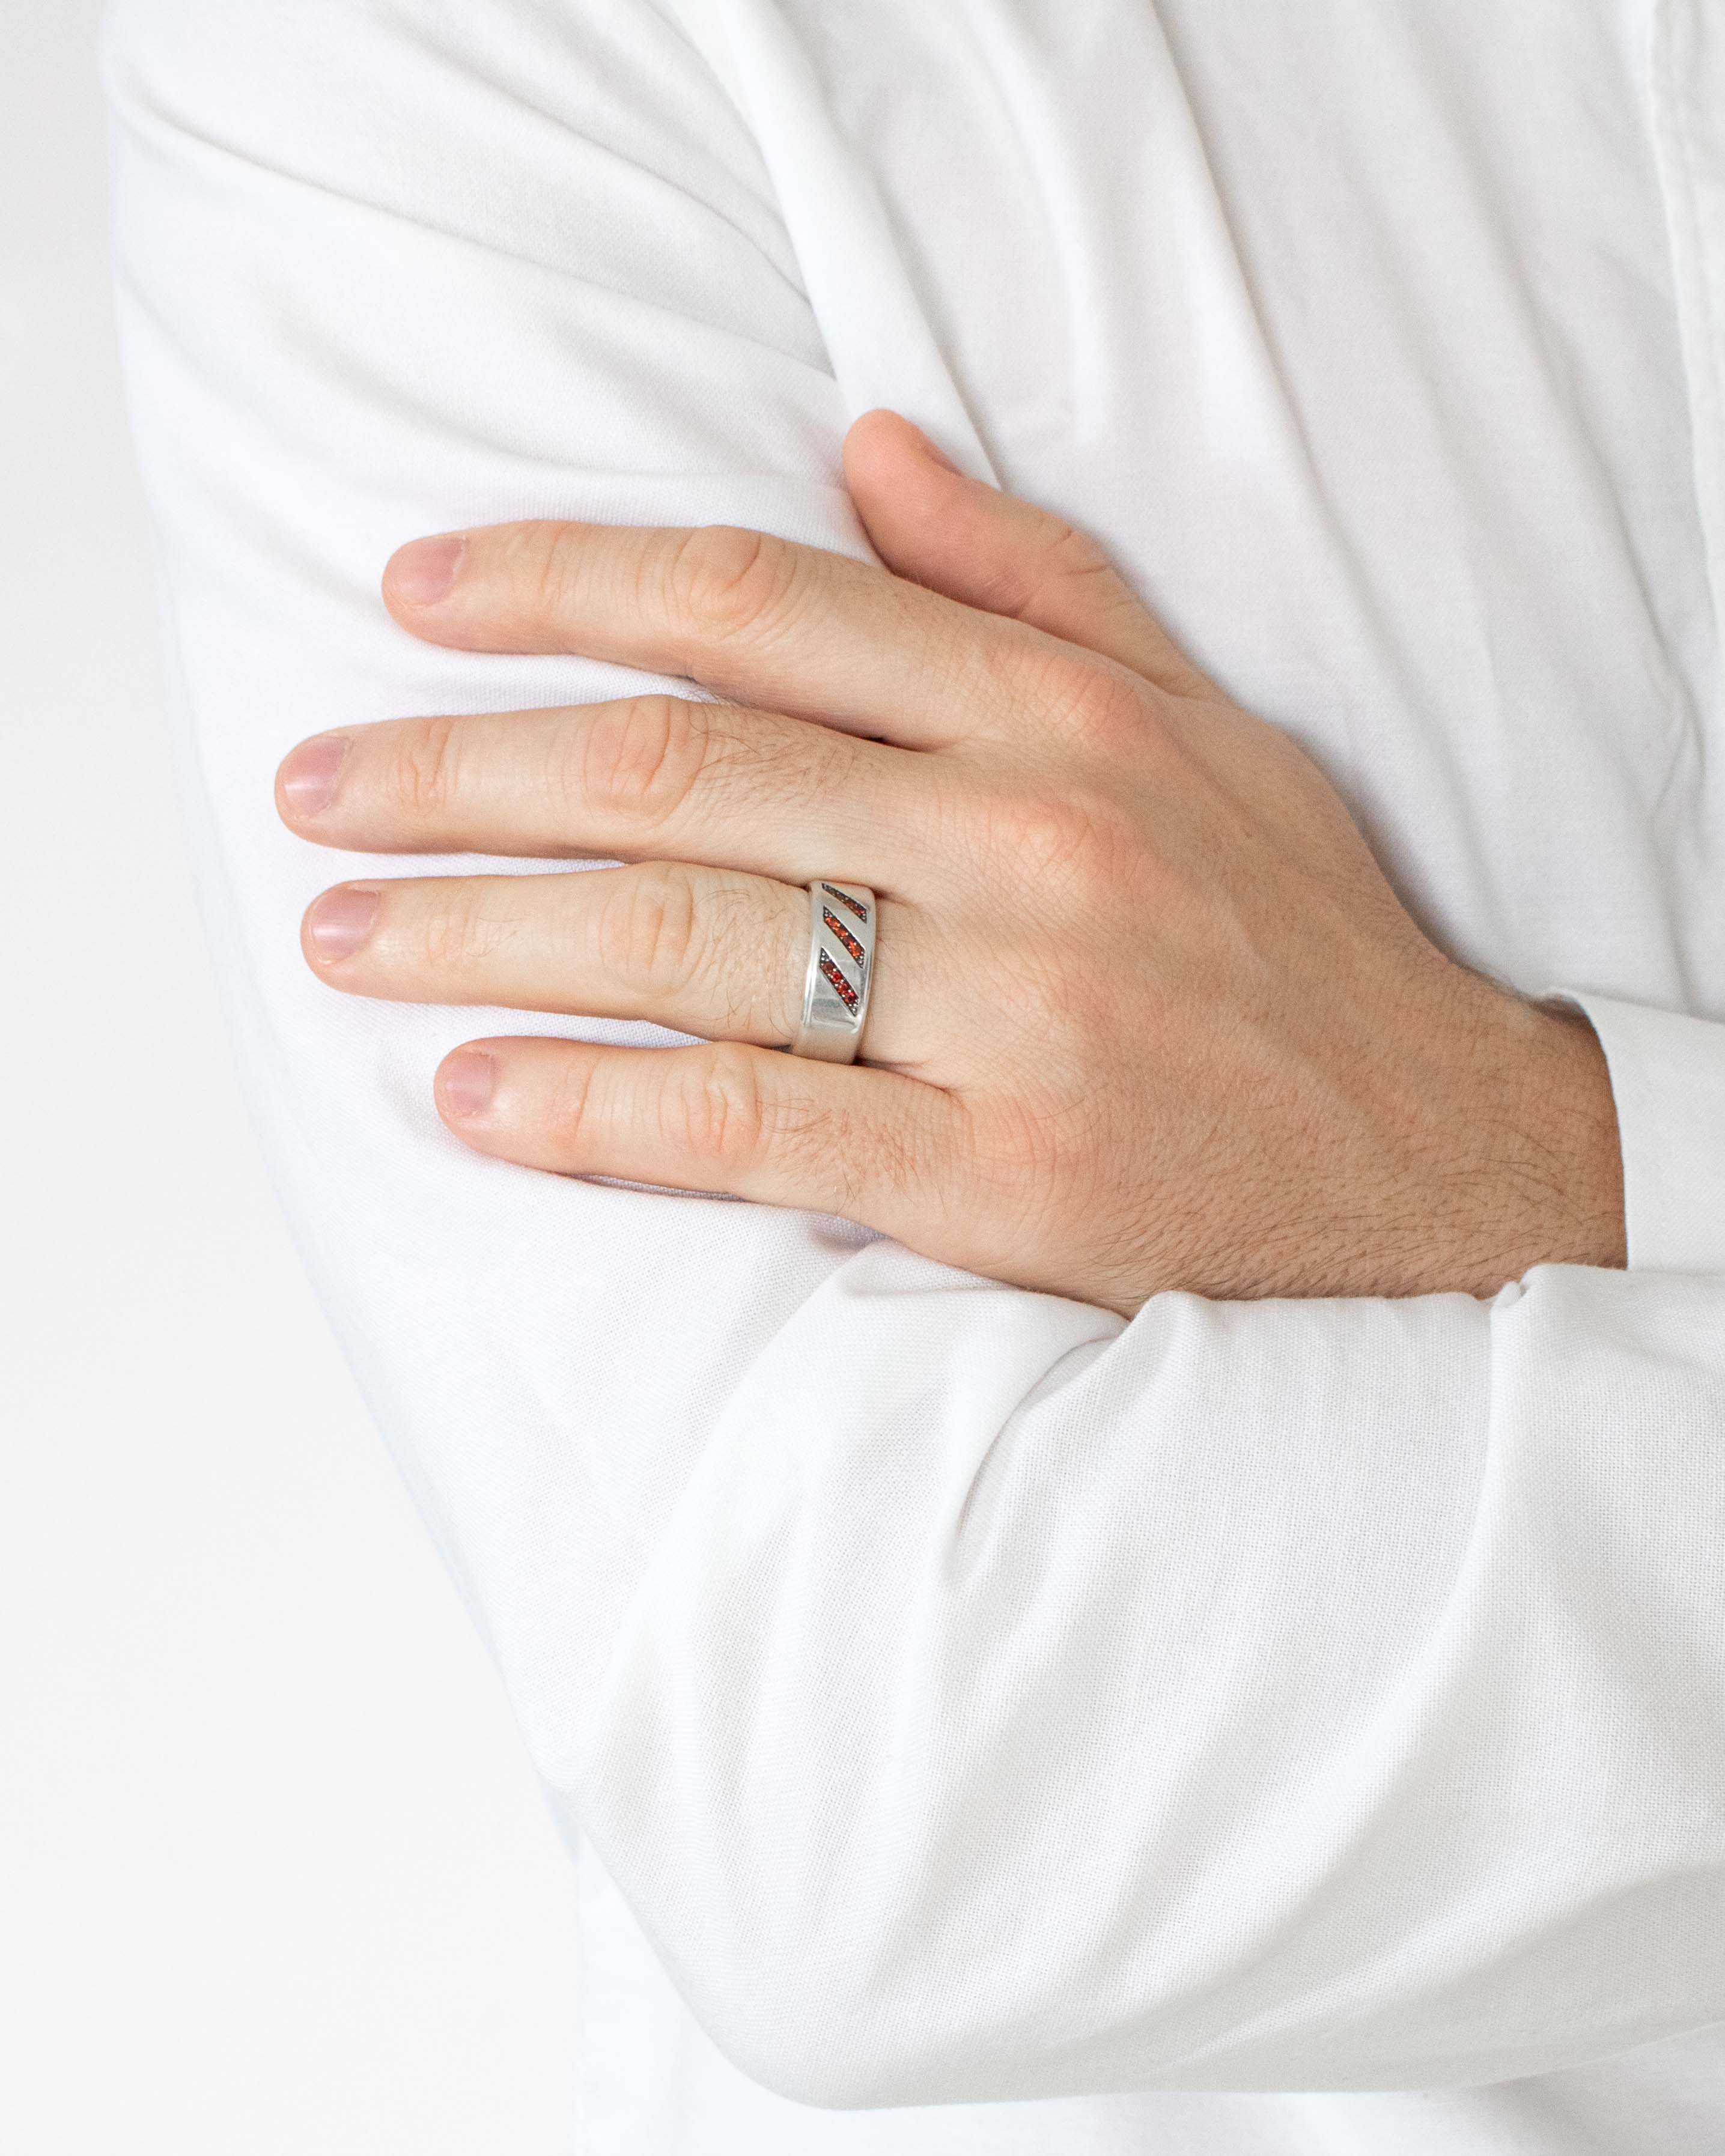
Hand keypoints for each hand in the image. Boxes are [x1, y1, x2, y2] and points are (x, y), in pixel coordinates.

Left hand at [275, 412, 1624, 1312]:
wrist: (1433, 1159)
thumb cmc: (1291, 935)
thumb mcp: (1198, 720)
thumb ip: (1029, 580)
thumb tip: (863, 448)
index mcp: (1056, 715)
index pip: (754, 605)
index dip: (560, 583)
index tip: (415, 595)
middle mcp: (1026, 843)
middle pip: (675, 770)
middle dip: (459, 770)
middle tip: (317, 789)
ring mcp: (1014, 1016)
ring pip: (685, 942)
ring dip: (479, 932)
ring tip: (344, 936)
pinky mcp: (1003, 1181)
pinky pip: (754, 1126)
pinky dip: (597, 1107)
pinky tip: (478, 1096)